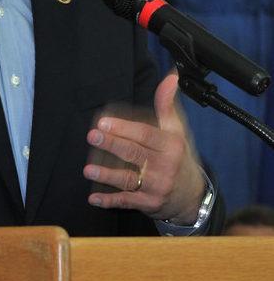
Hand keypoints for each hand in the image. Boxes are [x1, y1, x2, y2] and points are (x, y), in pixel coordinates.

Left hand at [83, 72, 204, 223]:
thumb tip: (171, 76)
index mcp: (171, 145)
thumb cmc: (180, 156)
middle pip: (135, 154)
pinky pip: (127, 202)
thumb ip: (167, 104)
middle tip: (91, 136)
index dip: (124, 128)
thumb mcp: (177, 130)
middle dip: (112, 145)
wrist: (192, 195)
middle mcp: (165, 166)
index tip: (104, 121)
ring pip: (129, 180)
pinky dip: (109, 201)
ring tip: (88, 169)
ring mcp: (157, 187)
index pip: (145, 134)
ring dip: (107, 176)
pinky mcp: (149, 204)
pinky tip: (93, 198)